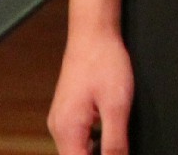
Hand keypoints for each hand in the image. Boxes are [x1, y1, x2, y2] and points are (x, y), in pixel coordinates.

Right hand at [48, 25, 132, 154]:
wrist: (93, 33)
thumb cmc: (103, 61)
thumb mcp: (117, 106)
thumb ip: (115, 142)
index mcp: (67, 129)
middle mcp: (59, 127)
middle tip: (117, 150)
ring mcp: (61, 119)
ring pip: (77, 151)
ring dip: (95, 153)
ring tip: (115, 145)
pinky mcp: (68, 112)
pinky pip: (78, 138)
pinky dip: (92, 144)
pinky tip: (107, 138)